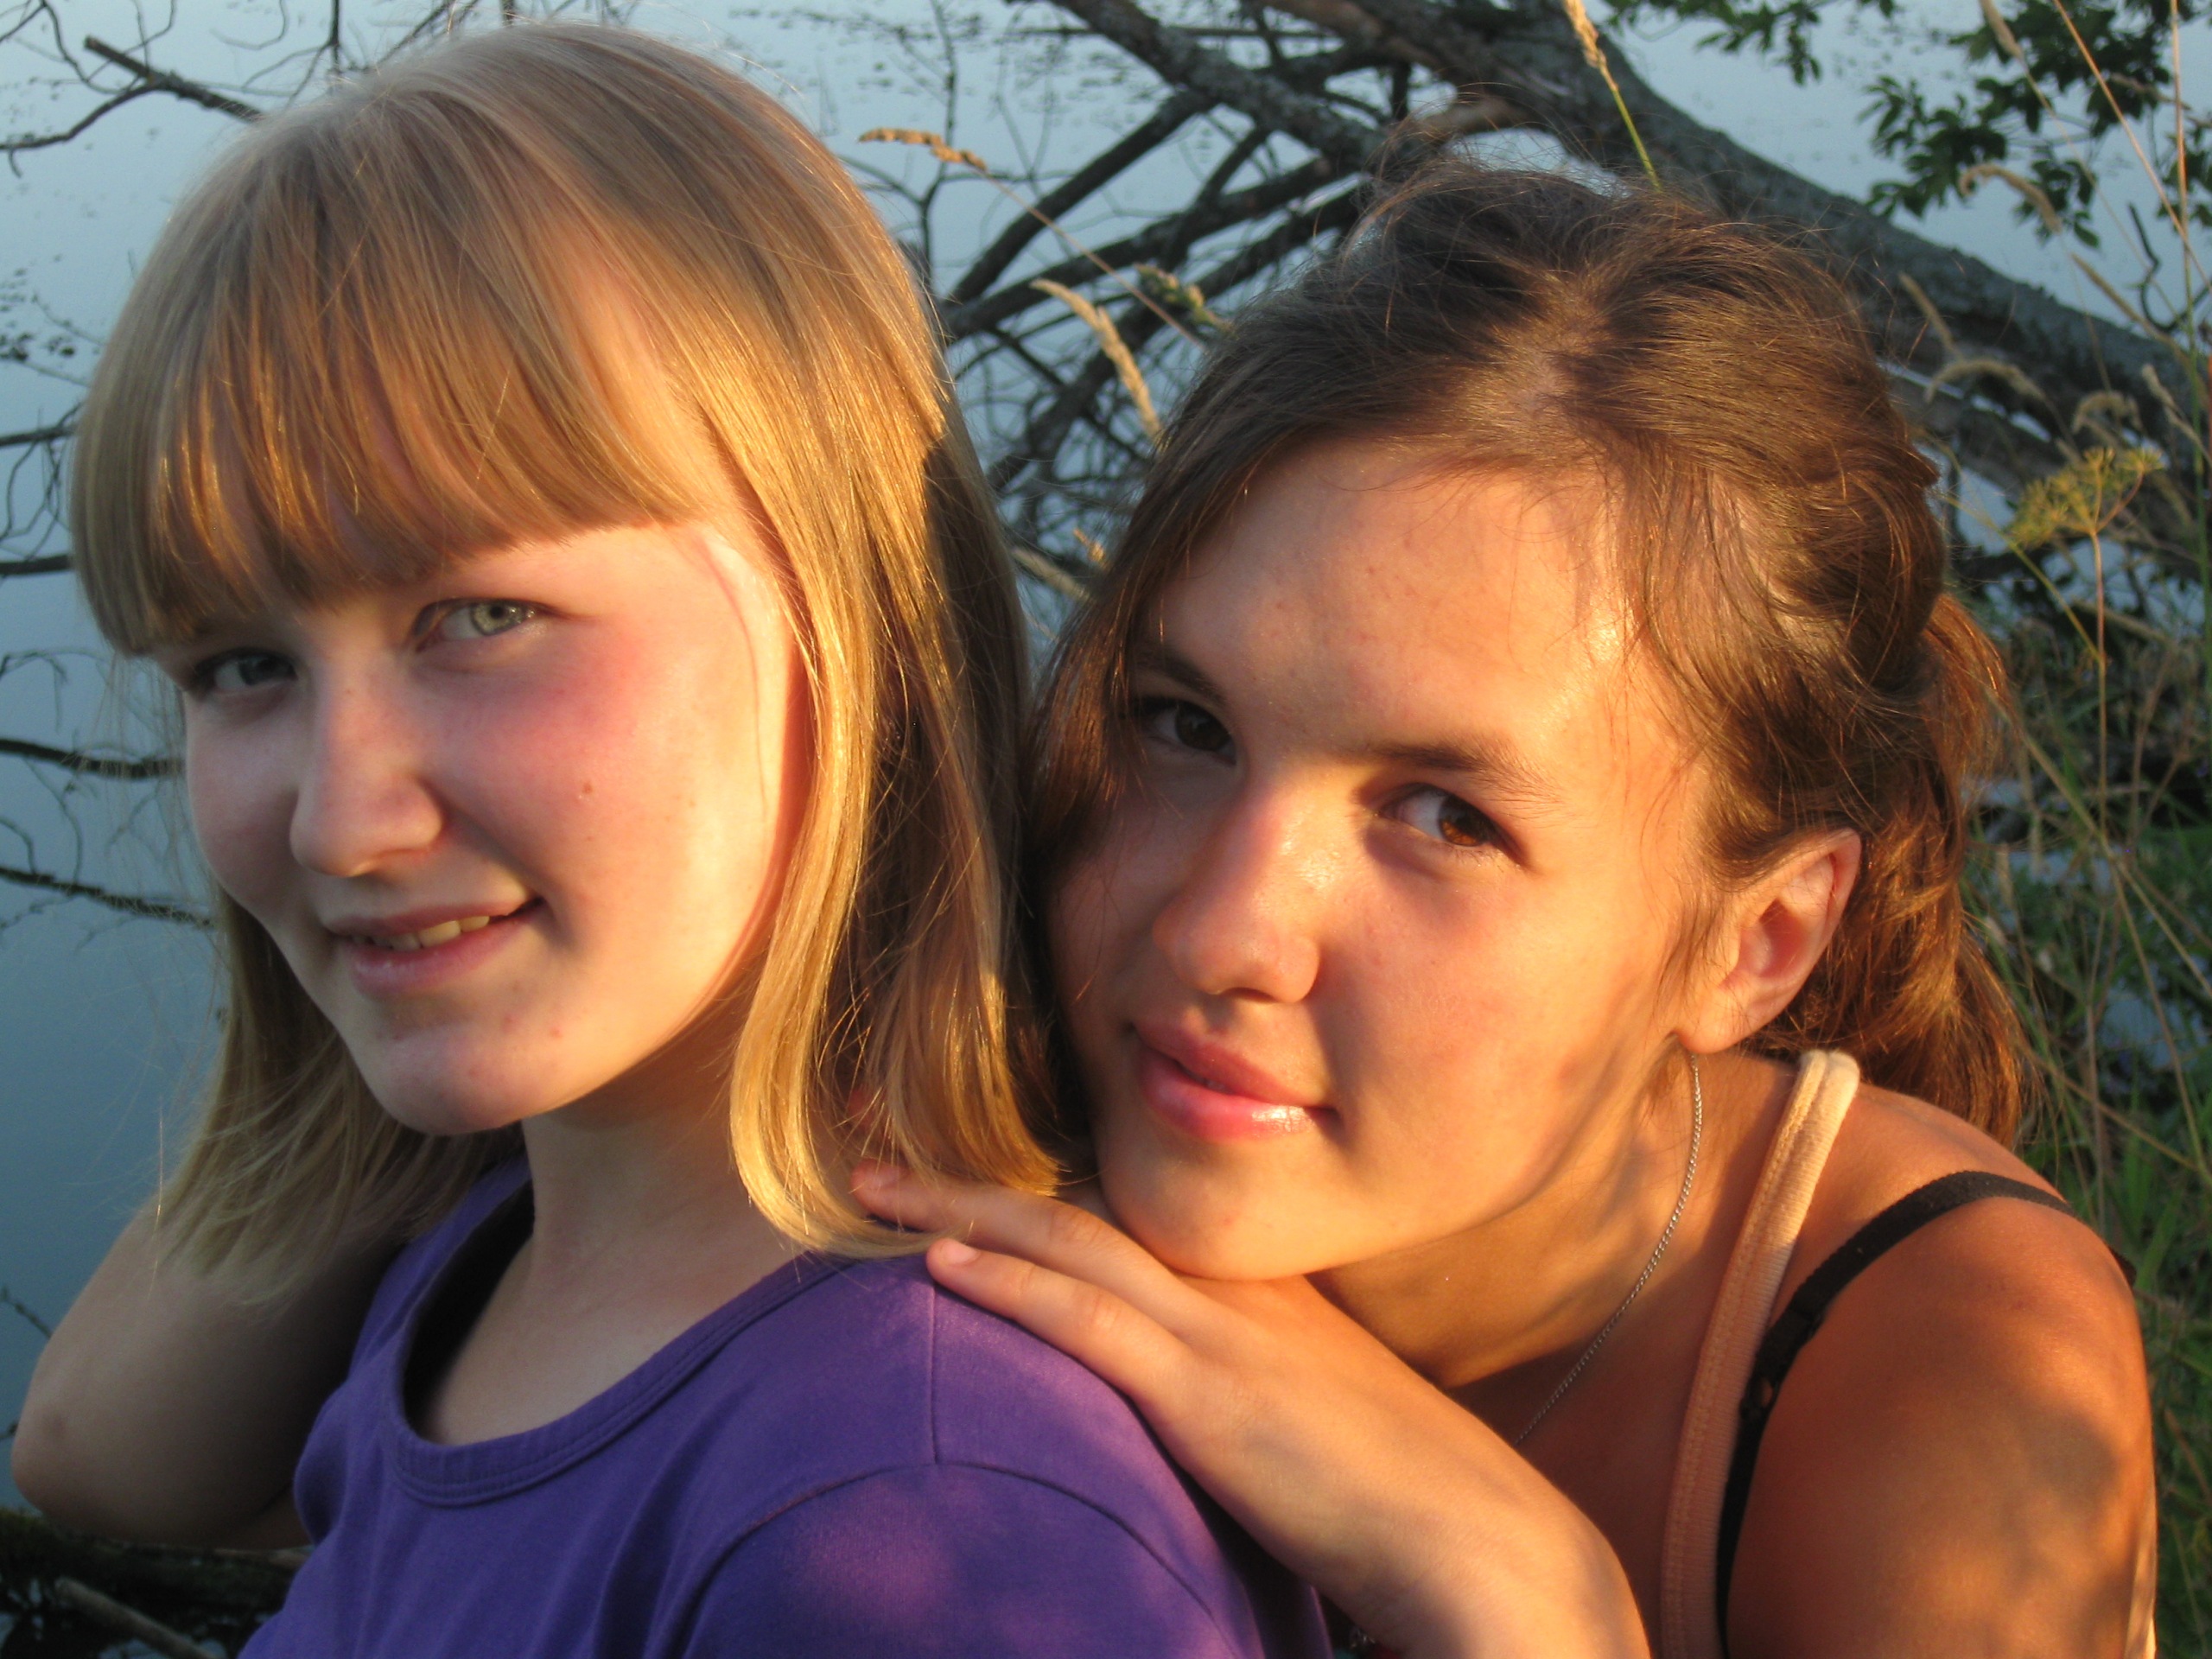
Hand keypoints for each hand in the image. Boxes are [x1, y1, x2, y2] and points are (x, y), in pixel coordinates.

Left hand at [852, 1165, 1646, 1658]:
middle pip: (1077, 1201)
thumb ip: (1247, 1386)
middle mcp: (1227, 1286)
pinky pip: (1091, 1321)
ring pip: (1067, 1240)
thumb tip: (1186, 1400)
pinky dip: (1010, 1285)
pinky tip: (938, 1265)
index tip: (943, 1157)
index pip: (1117, 1209)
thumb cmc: (1401, 1494)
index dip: (1024, 1179)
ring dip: (958, 1206)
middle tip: (868, 1128)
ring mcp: (1218, 1332)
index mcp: (1249, 1288)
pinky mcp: (1211, 1396)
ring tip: (868, 1181)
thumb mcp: (1312, 1416)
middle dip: (965, 1168)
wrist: (1476, 1537)